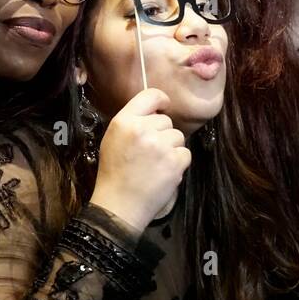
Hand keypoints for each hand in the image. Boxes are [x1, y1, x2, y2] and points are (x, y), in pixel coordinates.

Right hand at [90, 87, 189, 231]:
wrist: (119, 204)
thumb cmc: (114, 172)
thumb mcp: (113, 138)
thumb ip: (132, 121)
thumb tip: (155, 111)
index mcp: (125, 121)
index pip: (150, 95)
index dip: (161, 100)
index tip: (163, 107)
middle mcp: (143, 129)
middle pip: (166, 120)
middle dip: (162, 133)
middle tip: (150, 151)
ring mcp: (161, 146)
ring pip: (178, 136)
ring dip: (171, 148)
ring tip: (156, 164)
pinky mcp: (175, 162)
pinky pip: (185, 153)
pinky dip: (178, 163)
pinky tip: (164, 172)